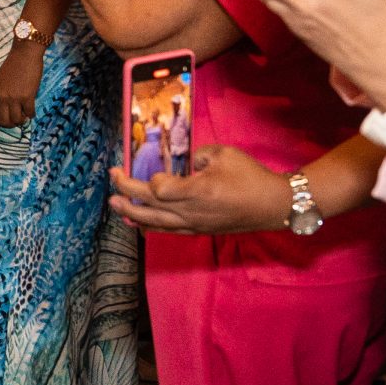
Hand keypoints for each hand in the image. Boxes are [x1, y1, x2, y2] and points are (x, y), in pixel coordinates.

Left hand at [0, 38, 42, 126]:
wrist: (25, 54)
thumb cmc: (14, 65)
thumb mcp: (0, 81)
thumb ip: (1, 94)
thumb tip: (7, 108)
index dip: (2, 122)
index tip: (8, 120)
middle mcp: (2, 98)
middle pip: (5, 121)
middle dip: (12, 124)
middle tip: (18, 120)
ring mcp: (14, 98)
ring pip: (17, 120)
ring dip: (22, 119)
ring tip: (25, 114)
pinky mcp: (27, 96)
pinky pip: (29, 113)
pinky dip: (31, 114)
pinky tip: (32, 110)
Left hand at [110, 145, 291, 234]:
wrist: (273, 205)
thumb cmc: (250, 176)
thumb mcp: (224, 154)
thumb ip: (198, 155)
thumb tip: (185, 165)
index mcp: (199, 191)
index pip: (160, 189)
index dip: (152, 179)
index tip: (156, 170)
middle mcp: (192, 212)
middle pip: (150, 206)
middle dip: (127, 192)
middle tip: (112, 179)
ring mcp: (194, 224)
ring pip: (155, 222)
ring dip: (132, 213)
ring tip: (115, 205)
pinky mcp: (199, 231)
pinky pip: (168, 230)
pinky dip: (149, 226)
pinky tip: (137, 223)